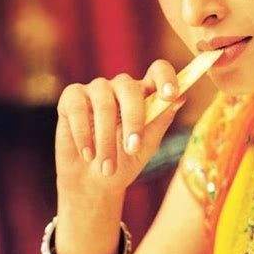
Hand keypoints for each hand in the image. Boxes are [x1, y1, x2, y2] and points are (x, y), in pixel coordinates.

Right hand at [55, 59, 185, 195]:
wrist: (92, 183)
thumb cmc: (125, 161)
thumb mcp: (147, 145)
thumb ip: (162, 119)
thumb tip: (181, 97)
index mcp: (146, 93)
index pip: (158, 71)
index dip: (166, 78)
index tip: (171, 96)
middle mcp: (122, 86)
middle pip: (129, 87)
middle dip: (133, 120)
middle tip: (132, 148)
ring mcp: (96, 89)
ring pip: (104, 102)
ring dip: (106, 139)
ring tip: (107, 167)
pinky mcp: (72, 97)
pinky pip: (78, 107)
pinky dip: (83, 134)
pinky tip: (87, 154)